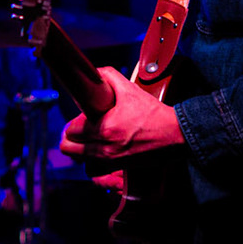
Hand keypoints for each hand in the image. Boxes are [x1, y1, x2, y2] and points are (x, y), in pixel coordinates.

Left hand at [59, 65, 183, 177]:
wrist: (174, 135)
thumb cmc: (154, 114)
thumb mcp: (131, 89)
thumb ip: (109, 76)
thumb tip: (94, 73)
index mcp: (105, 128)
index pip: (70, 130)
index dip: (73, 121)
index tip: (82, 116)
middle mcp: (104, 148)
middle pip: (68, 147)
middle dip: (71, 136)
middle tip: (80, 127)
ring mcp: (110, 161)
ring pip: (78, 159)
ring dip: (78, 149)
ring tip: (86, 139)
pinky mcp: (117, 168)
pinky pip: (93, 170)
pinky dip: (91, 161)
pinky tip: (97, 150)